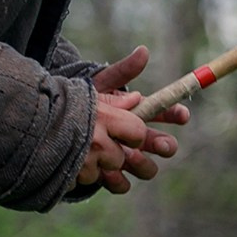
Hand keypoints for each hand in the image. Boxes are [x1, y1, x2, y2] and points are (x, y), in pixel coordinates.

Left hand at [74, 46, 190, 193]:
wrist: (53, 126)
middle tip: (159, 144)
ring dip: (143, 164)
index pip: (165, 114)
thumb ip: (122, 72)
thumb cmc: (81, 104)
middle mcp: (135, 140)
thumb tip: (144, 51)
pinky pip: (122, 185)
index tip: (183, 115)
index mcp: (138, 116)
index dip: (176, 114)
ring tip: (131, 156)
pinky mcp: (108, 177)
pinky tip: (107, 172)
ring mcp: (123, 160)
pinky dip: (117, 179)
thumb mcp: (100, 86)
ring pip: (147, 169)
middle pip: (163, 146)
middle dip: (165, 145)